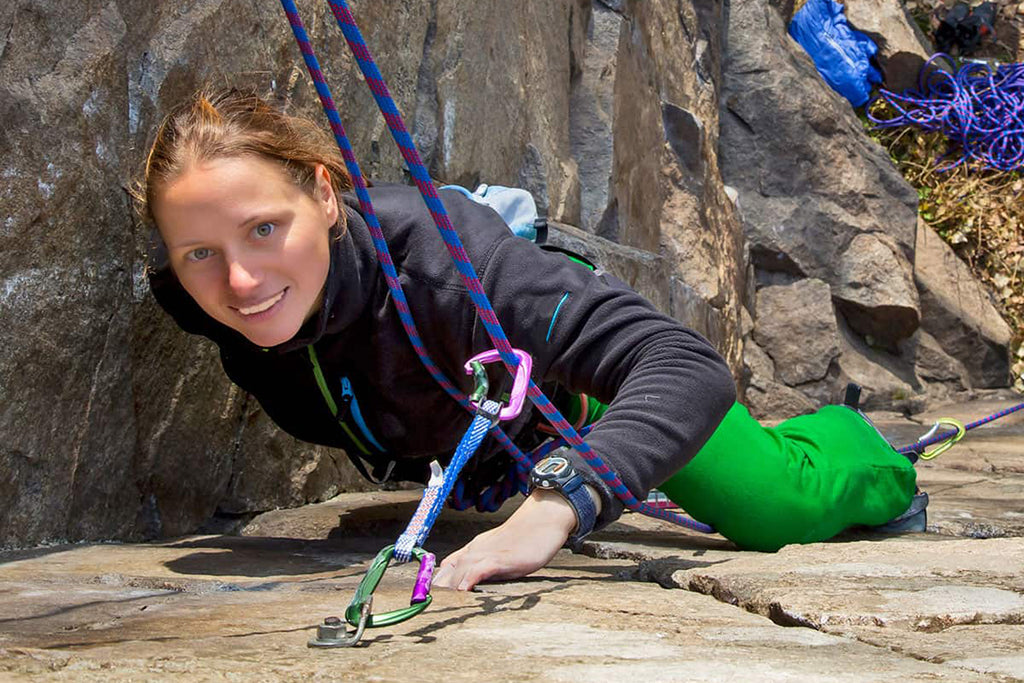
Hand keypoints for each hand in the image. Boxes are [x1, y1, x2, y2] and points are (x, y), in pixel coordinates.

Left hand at [433, 489, 577, 590]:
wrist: (542, 519)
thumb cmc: (525, 537)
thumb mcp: (500, 550)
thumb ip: (487, 562)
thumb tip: (474, 578)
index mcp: (475, 548)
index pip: (448, 565)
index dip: (437, 580)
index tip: (428, 595)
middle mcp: (476, 549)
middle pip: (449, 569)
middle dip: (438, 587)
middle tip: (428, 604)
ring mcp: (487, 552)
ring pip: (460, 569)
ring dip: (448, 586)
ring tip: (439, 602)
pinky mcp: (501, 558)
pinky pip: (479, 569)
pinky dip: (469, 579)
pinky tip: (463, 590)